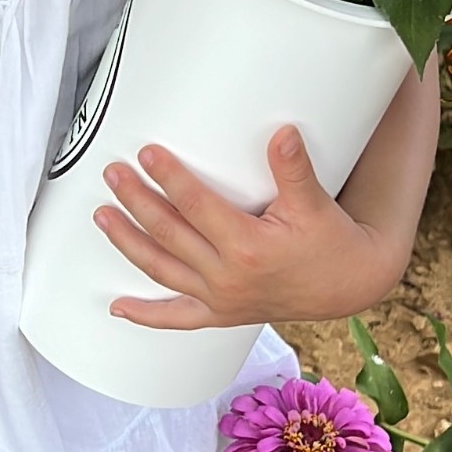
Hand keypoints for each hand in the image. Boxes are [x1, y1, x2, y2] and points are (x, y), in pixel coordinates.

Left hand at [95, 127, 402, 328]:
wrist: (348, 286)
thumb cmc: (332, 243)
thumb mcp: (315, 204)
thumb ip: (294, 169)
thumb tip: (283, 133)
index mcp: (248, 248)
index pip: (196, 207)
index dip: (169, 178)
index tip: (147, 154)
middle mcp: (228, 277)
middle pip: (169, 235)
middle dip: (137, 202)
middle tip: (113, 174)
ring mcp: (220, 298)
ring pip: (162, 270)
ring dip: (128, 243)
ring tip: (102, 216)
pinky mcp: (220, 314)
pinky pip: (176, 318)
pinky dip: (146, 315)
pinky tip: (118, 307)